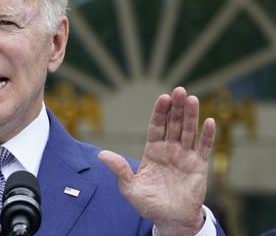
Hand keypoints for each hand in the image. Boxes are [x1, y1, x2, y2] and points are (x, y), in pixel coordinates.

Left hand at [98, 87, 215, 235]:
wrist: (169, 220)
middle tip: (180, 90)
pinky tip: (208, 121)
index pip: (156, 126)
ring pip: (188, 132)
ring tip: (192, 99)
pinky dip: (207, 136)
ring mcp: (184, 156)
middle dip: (177, 108)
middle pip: (173, 124)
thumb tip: (101, 154)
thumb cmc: (148, 204)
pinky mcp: (198, 166)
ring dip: (191, 116)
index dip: (159, 112)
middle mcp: (169, 150)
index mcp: (152, 151)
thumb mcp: (129, 188)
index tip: (163, 98)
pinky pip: (203, 148)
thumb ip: (119, 170)